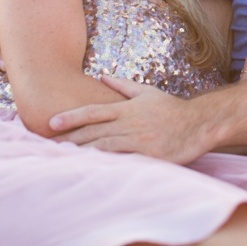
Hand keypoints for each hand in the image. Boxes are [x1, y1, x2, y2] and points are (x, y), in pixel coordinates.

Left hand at [51, 77, 208, 163]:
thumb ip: (123, 86)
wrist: (198, 124)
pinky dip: (104, 164)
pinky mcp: (147, 155)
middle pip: (92, 131)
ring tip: (61, 159)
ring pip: (103, 146)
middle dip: (69, 139)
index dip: (71, 117)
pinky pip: (121, 160)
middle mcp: (129, 123)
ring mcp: (137, 140)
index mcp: (127, 108)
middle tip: (47, 147)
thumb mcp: (147, 92)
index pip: (93, 111)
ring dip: (81, 152)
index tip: (51, 123)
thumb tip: (102, 76)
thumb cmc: (172, 109)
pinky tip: (90, 170)